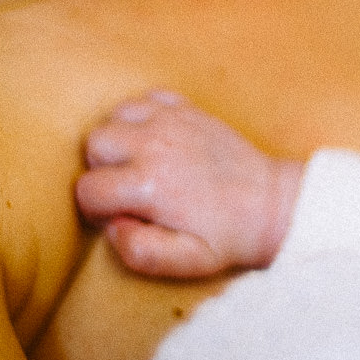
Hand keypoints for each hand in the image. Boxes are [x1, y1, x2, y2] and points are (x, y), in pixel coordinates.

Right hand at [74, 91, 303, 279]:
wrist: (271, 203)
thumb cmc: (228, 235)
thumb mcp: (187, 261)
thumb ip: (139, 252)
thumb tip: (112, 227)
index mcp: (151, 184)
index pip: (88, 190)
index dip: (96, 210)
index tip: (118, 217)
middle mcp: (155, 144)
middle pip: (93, 144)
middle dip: (100, 170)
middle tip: (125, 190)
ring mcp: (171, 120)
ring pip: (113, 116)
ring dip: (116, 140)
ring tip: (136, 164)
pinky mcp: (187, 108)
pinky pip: (144, 98)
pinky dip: (140, 115)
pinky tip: (153, 140)